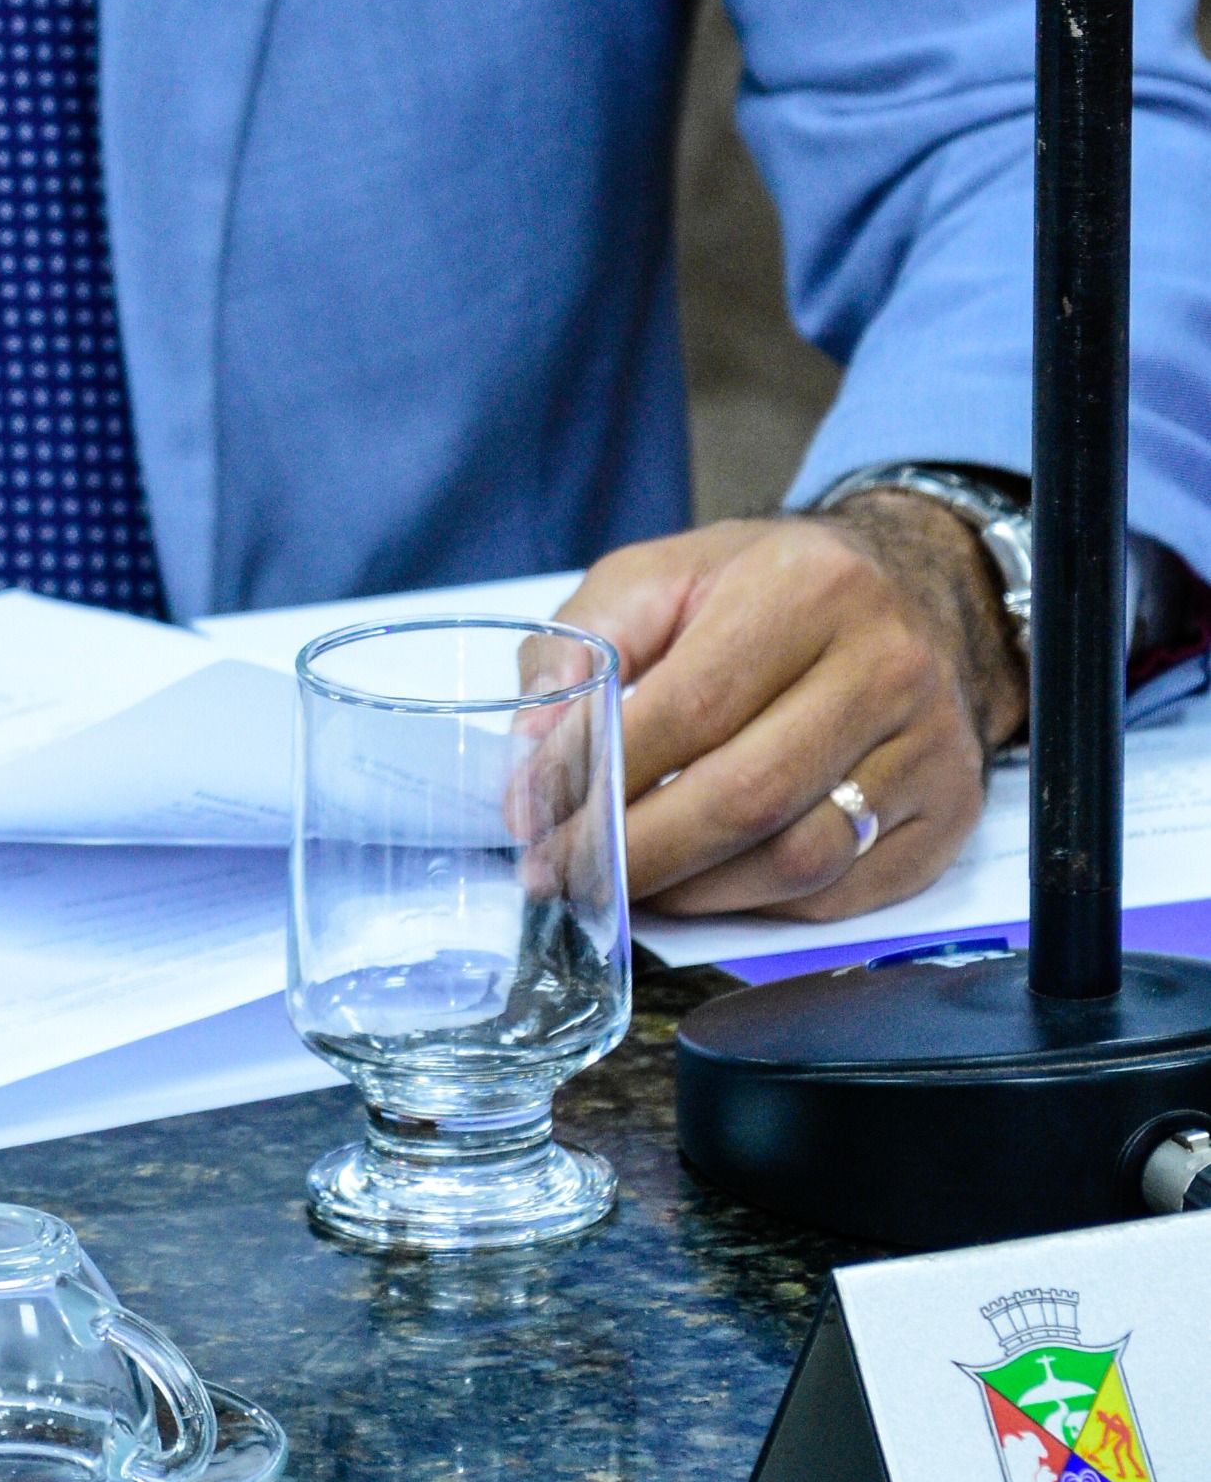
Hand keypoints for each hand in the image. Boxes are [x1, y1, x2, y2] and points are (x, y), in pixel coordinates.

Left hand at [556, 501, 1027, 918]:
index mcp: (806, 588)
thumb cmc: (768, 588)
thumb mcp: (663, 576)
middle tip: (564, 871)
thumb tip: (533, 755)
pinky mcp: (948, 814)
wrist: (910, 591)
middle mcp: (885, 666)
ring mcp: (930, 747)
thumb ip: (582, 645)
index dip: (600, 774)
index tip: (533, 815)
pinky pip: (840, 894)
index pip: (689, 707)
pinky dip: (755, 904)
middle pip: (746, 796)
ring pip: (798, 859)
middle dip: (637, 850)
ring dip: (692, 890)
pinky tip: (703, 883)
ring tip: (625, 881)